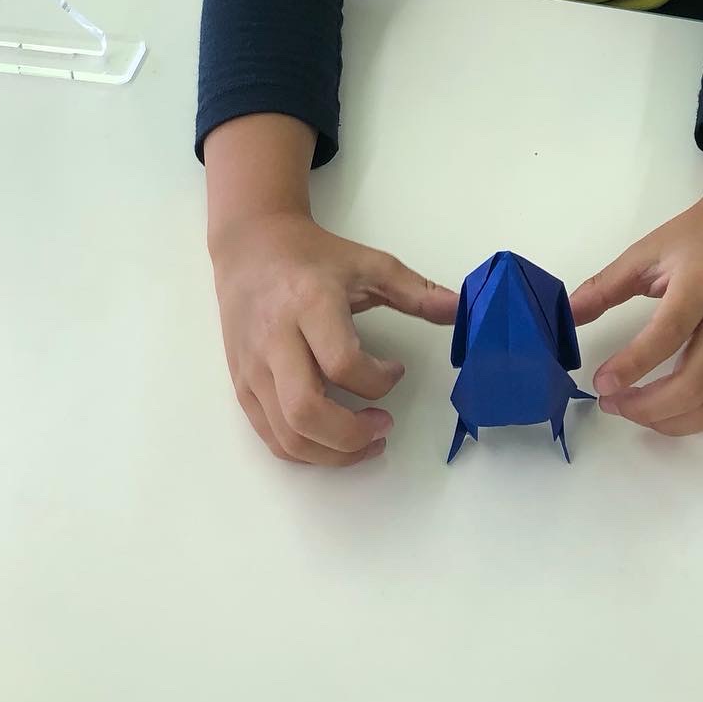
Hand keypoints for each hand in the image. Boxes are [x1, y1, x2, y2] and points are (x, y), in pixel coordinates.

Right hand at [210, 210, 457, 464]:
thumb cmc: (314, 257)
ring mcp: (253, 368)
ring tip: (366, 441)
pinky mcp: (241, 385)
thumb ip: (415, 290)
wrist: (251, 248)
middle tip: (384, 426)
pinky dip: (305, 452)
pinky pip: (269, 436)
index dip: (378, 380)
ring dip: (332, 454)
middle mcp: (275, 341)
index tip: (397, 370)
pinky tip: (333, 441)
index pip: (341, 363)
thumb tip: (461, 310)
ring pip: (286, 434)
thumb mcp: (368, 264)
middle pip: (306, 410)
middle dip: (352, 436)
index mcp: (310, 305)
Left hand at [570, 185, 702, 435]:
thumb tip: (566, 317)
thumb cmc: (698, 236)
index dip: (632, 365)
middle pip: (695, 381)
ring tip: (636, 413)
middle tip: (612, 404)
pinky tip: (670, 412)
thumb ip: (605, 286)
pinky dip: (700, 418)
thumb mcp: (647, 251)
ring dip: (672, 422)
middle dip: (647, 407)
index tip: (600, 383)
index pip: (668, 333)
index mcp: (702, 283)